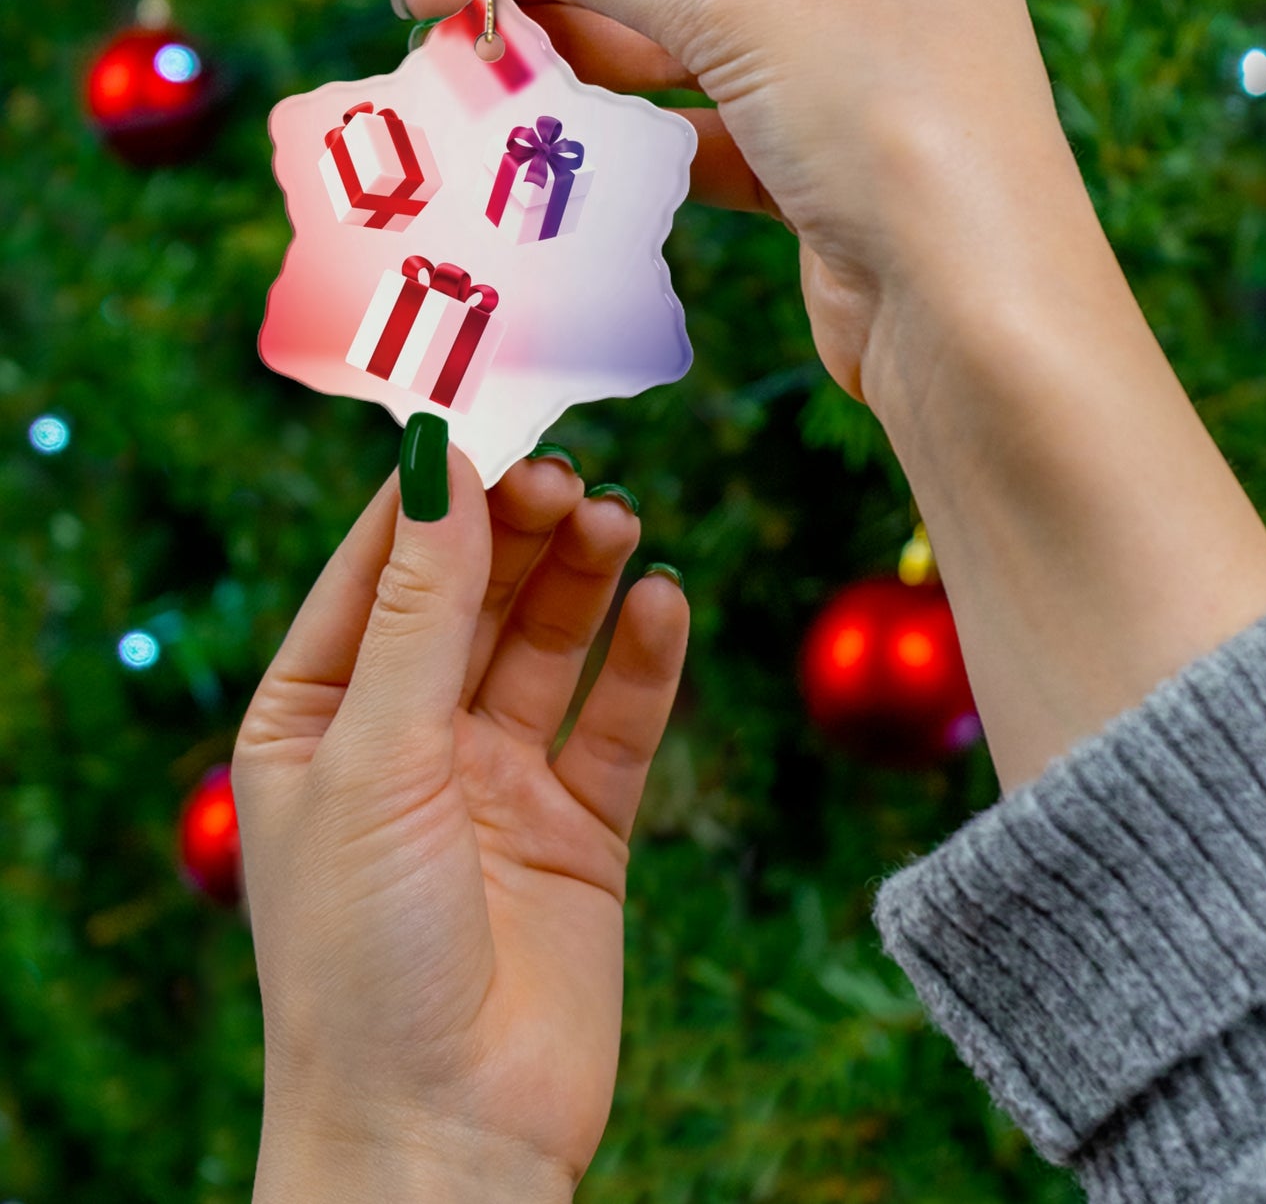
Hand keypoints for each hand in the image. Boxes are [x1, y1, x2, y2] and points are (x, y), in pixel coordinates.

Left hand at [232, 448, 687, 1199]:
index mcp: (318, 718)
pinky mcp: (580, 827)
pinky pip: (617, 721)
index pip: (377, 570)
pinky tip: (665, 603)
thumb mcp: (375, 758)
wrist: (445, 1137)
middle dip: (519, 530)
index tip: (489, 416)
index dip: (432, 494)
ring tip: (619, 521)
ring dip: (583, 579)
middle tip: (571, 475)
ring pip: (549, 645)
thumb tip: (440, 463)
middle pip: (473, 596)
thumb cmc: (362, 957)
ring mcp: (498, 781)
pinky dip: (643, 660)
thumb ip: (419, 610)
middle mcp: (408, 739)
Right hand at [401, 0, 1095, 402]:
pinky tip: (557, 132)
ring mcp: (846, 66)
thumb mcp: (743, 8)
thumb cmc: (893, 124)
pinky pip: (705, 123)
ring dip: (580, 52)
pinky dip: (633, 130)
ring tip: (473, 62)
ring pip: (684, 40)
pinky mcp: (820, 160)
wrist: (973, 318)